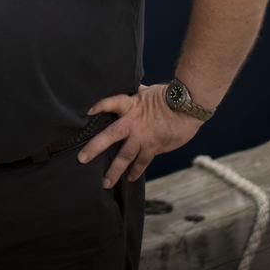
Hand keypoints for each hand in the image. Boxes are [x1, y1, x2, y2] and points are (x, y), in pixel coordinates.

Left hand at [77, 83, 203, 186]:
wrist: (188, 107)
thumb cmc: (170, 96)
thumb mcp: (149, 91)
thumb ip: (138, 93)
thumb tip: (134, 87)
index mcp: (131, 105)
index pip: (111, 103)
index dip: (100, 106)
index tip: (88, 112)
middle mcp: (133, 122)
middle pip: (110, 135)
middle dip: (94, 148)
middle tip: (82, 159)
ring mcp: (142, 137)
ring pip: (125, 156)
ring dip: (114, 170)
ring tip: (105, 183)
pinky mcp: (153, 147)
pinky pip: (142, 162)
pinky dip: (136, 171)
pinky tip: (129, 178)